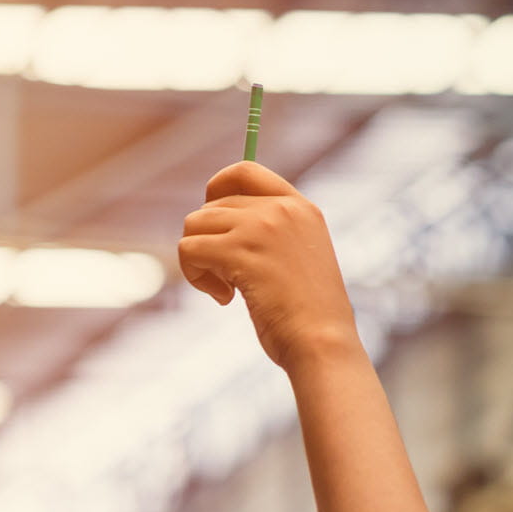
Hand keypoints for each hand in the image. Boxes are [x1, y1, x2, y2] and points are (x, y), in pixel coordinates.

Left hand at [179, 161, 358, 368]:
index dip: (217, 189)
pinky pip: (189, 249)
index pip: (245, 170)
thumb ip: (270, 233)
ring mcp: (261, 227)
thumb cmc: (310, 315)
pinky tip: (225, 298)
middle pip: (212, 205)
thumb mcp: (299, 258)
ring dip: (198, 260)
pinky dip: (196, 276)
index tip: (214, 223)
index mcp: (300, 207)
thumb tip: (212, 222)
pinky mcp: (240, 251)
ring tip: (225, 290)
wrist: (322, 342)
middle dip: (208, 242)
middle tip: (227, 279)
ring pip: (194, 224)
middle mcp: (281, 208)